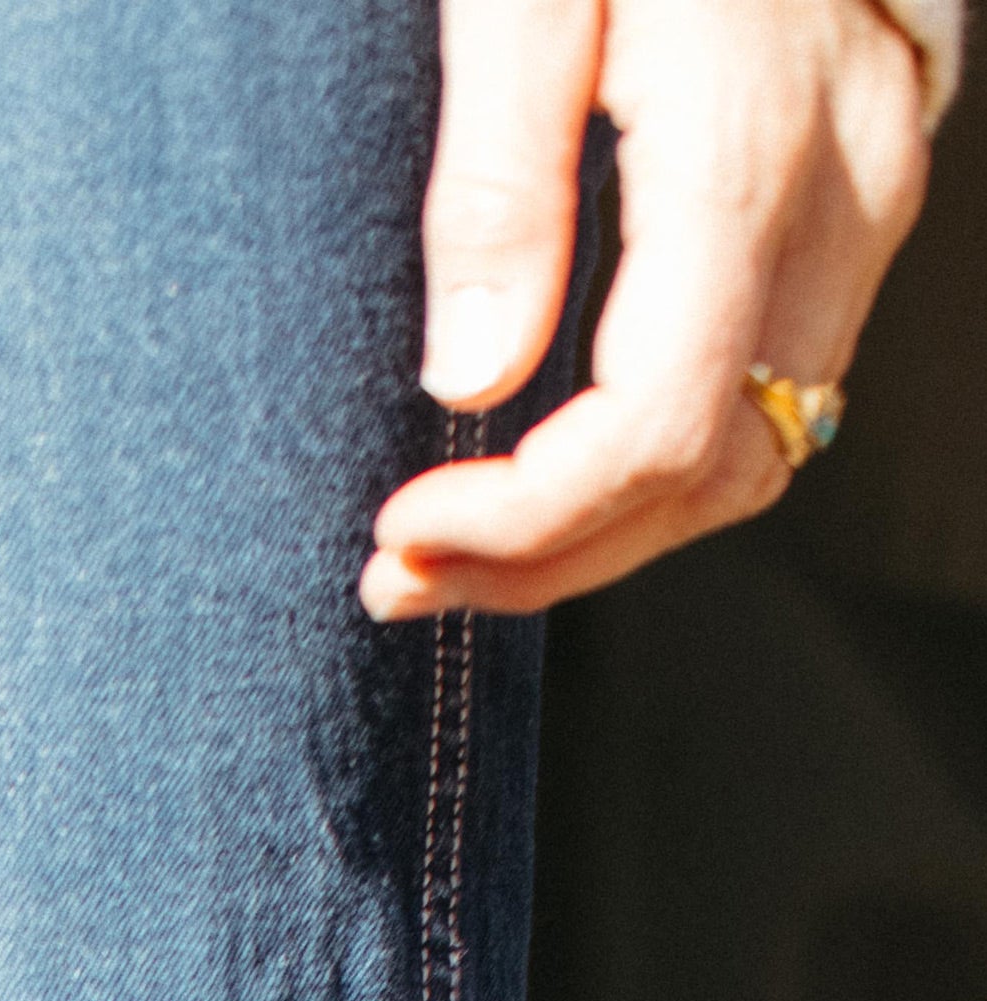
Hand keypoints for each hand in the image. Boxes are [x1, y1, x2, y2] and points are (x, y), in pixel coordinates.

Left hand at [361, 0, 932, 620]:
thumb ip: (497, 183)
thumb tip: (469, 381)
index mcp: (743, 150)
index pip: (651, 428)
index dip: (527, 523)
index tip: (400, 533)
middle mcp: (840, 192)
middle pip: (709, 473)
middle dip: (551, 560)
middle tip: (399, 578)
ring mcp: (873, 195)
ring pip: (758, 452)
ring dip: (604, 533)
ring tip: (456, 552)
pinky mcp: (867, 191)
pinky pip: (778, 384)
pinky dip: (661, 458)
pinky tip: (553, 469)